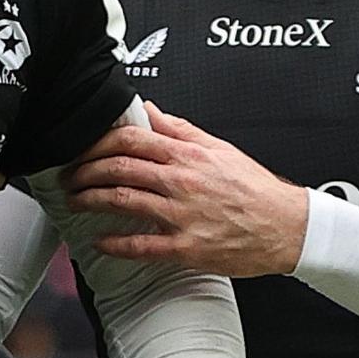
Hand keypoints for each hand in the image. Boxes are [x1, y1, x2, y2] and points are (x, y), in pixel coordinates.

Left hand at [63, 102, 307, 276]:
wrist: (289, 228)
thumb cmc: (255, 190)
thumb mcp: (219, 149)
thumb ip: (180, 130)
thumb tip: (148, 110)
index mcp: (188, 156)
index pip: (130, 139)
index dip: (97, 143)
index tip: (82, 149)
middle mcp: (181, 182)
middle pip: (119, 168)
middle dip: (85, 171)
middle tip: (70, 177)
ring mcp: (183, 215)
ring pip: (123, 201)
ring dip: (91, 201)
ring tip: (75, 201)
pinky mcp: (187, 247)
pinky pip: (142, 245)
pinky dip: (115, 243)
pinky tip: (99, 242)